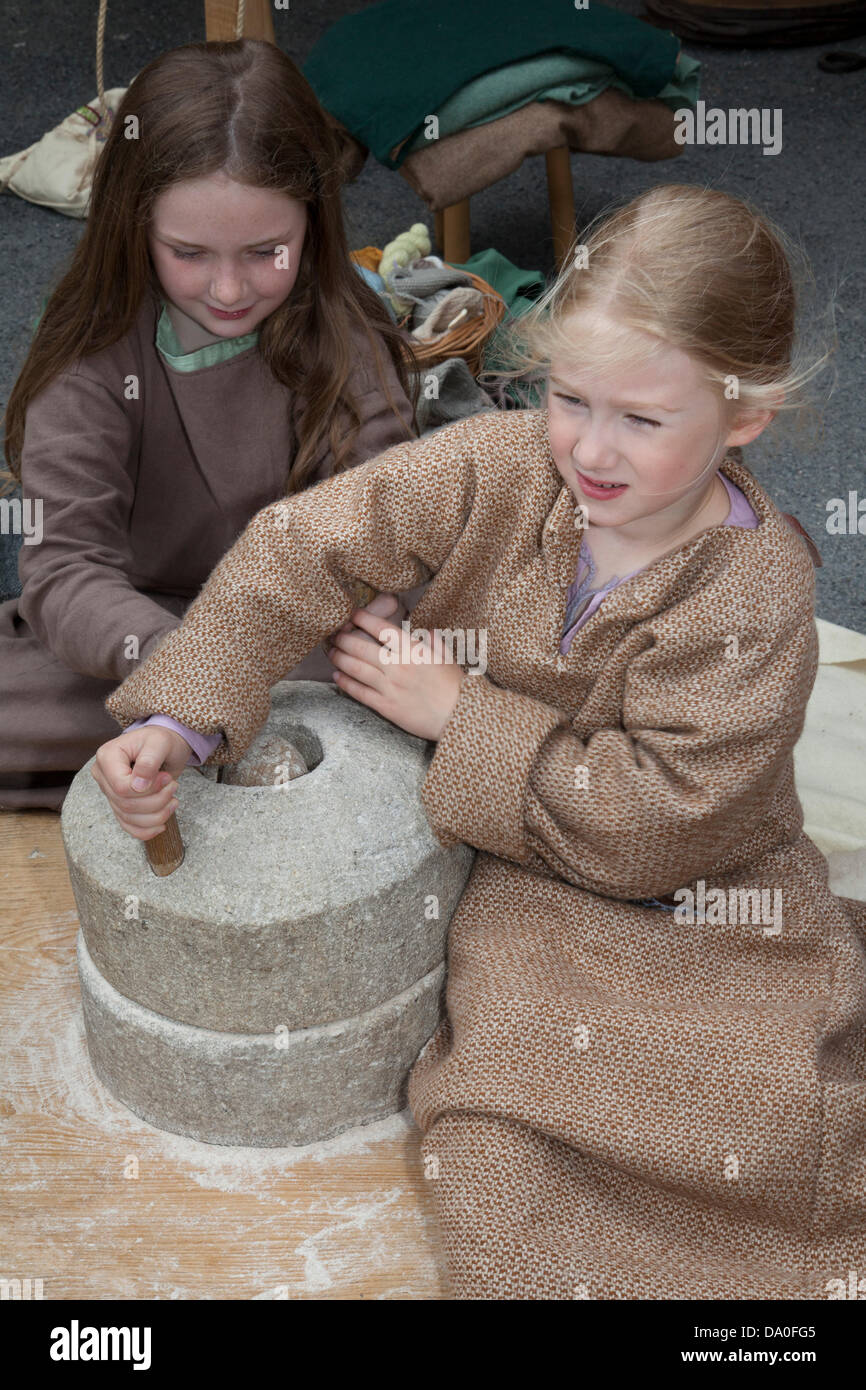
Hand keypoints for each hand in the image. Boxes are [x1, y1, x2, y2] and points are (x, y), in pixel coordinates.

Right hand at [91, 725, 191, 840]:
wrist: (163, 746)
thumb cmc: (160, 740)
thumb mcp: (159, 742)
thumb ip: (148, 762)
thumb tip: (138, 786)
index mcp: (107, 757)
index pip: (121, 787)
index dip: (147, 790)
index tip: (166, 778)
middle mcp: (103, 776)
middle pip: (125, 804)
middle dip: (156, 801)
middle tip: (174, 786)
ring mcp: (109, 792)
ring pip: (128, 817)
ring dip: (156, 815)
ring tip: (173, 800)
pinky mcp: (119, 805)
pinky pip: (128, 826)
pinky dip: (146, 830)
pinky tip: (162, 824)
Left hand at [324, 598, 465, 740]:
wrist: (458, 718)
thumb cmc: (455, 687)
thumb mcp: (448, 657)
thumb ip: (434, 642)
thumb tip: (427, 631)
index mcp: (413, 650)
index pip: (382, 629)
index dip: (364, 619)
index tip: (354, 615)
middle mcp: (398, 666)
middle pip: (362, 647)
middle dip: (345, 639)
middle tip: (336, 635)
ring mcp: (390, 687)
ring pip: (356, 669)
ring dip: (340, 658)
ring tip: (332, 652)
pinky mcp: (386, 707)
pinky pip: (360, 692)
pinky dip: (345, 683)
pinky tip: (337, 676)